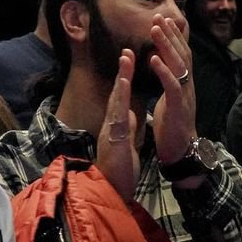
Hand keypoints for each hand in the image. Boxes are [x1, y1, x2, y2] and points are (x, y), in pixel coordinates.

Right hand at [95, 49, 139, 202]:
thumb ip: (127, 128)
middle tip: (126, 50)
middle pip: (117, 93)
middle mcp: (112, 124)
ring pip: (117, 100)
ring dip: (121, 78)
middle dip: (122, 71)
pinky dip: (121, 98)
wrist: (112, 191)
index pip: (121, 98)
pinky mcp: (115, 139)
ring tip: (125, 58)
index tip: (129, 61)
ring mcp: (112, 130)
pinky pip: (119, 115)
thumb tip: (129, 114)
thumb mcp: (126, 144)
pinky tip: (124, 84)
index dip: (125, 79)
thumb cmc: (119, 170)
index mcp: (117, 125)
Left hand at [149, 14, 197, 167]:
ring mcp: (186, 95)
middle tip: (158, 16)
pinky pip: (172, 86)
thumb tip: (164, 61)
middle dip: (170, 34)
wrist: (181, 151)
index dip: (174, 36)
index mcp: (184, 82)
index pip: (181, 54)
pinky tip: (153, 59)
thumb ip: (170, 79)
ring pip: (179, 65)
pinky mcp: (179, 108)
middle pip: (182, 54)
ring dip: (166, 46)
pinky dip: (164, 71)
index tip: (163, 19)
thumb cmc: (173, 124)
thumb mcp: (171, 97)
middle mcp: (188, 85)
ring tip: (155, 30)